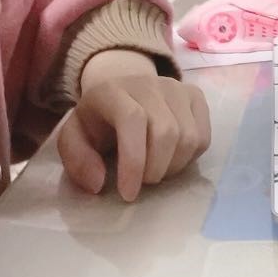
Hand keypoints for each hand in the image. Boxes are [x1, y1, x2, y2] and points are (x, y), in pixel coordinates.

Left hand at [58, 52, 210, 201]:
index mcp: (113, 90)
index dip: (133, 160)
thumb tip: (99, 183)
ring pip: (189, 137)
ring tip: (155, 171)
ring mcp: (177, 88)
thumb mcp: (74, 139)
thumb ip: (77, 161)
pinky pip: (203, 137)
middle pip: (166, 131)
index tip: (128, 193)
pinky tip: (171, 159)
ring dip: (172, 166)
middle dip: (155, 169)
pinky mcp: (196, 97)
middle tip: (141, 183)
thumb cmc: (97, 122)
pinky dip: (189, 158)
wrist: (121, 92)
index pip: (133, 119)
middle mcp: (150, 83)